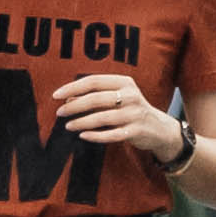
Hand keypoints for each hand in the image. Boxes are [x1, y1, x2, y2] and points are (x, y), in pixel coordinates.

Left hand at [48, 67, 176, 152]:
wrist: (159, 128)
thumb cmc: (131, 109)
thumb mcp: (118, 96)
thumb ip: (95, 95)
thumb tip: (67, 99)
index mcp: (124, 82)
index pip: (93, 81)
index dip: (73, 88)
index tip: (56, 95)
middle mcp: (131, 96)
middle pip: (96, 99)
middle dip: (74, 106)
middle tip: (59, 113)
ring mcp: (134, 114)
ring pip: (102, 117)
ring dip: (81, 122)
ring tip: (68, 125)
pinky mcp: (136, 131)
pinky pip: (111, 135)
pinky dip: (95, 136)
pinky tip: (82, 136)